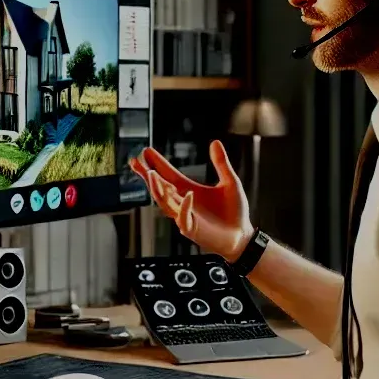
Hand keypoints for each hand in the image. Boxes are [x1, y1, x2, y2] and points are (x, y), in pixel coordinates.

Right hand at [130, 141, 253, 260]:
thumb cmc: (234, 213)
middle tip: (136, 162)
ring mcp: (185, 217)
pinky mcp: (193, 230)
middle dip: (147, 175)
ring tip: (151, 174)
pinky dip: (185, 206)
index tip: (146, 151)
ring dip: (158, 189)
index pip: (168, 175)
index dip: (157, 163)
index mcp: (189, 191)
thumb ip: (221, 163)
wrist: (242, 237)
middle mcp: (183, 203)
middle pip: (160, 188)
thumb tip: (215, 142)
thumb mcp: (230, 183)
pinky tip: (187, 194)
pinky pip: (184, 217)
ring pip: (165, 203)